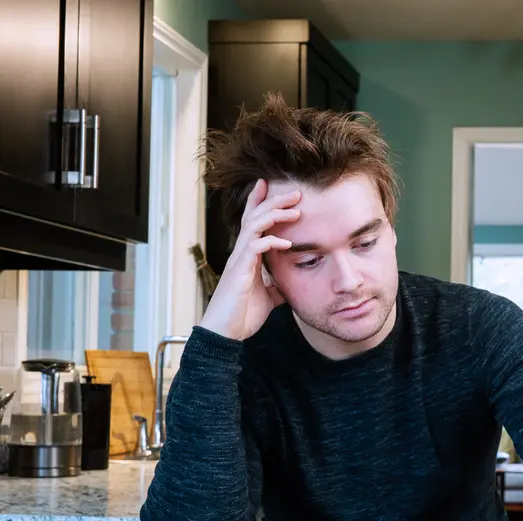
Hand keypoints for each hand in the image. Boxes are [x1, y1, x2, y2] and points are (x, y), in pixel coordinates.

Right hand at [199, 179, 299, 340]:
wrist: (227, 333)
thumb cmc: (243, 314)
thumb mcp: (269, 296)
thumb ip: (277, 283)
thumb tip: (290, 281)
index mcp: (248, 256)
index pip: (253, 222)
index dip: (259, 202)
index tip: (270, 185)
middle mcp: (241, 253)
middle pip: (255, 216)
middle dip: (273, 201)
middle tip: (295, 192)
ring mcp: (239, 260)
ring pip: (253, 225)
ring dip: (274, 215)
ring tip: (295, 210)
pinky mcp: (239, 272)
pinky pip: (254, 248)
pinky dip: (271, 242)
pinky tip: (287, 243)